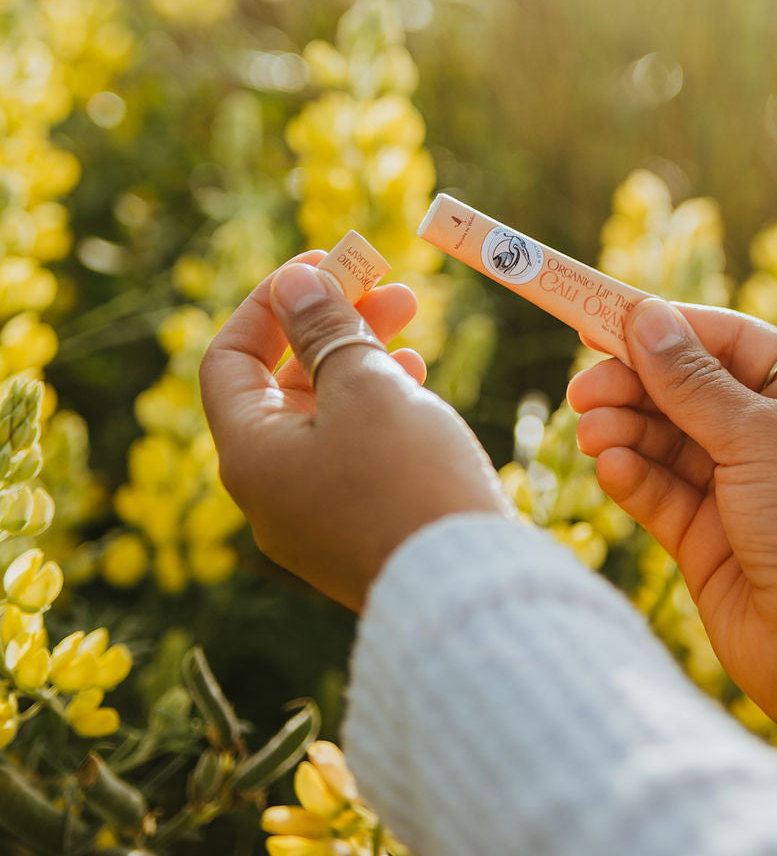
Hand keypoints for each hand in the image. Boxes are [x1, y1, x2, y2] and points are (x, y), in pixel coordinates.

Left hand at [199, 254, 510, 609]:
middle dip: (331, 322)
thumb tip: (294, 283)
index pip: (229, 359)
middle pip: (282, 382)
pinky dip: (377, 404)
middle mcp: (270, 488)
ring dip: (360, 355)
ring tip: (411, 318)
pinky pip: (352, 449)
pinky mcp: (357, 527)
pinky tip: (417, 376)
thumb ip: (325, 329)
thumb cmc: (410, 481)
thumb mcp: (365, 386)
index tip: (323, 264)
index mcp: (250, 454)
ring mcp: (313, 513)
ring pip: (324, 412)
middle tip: (385, 281)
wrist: (469, 590)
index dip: (270, 303)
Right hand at [569, 299, 776, 750]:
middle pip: (690, 393)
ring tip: (591, 432)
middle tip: (583, 389)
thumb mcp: (760, 436)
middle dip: (635, 386)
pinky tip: (611, 468)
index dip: (670, 331)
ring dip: (626, 431)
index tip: (607, 323)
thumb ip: (692, 382)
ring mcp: (743, 494)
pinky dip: (633, 478)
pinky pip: (661, 496)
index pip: (732, 345)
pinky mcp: (710, 544)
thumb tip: (646, 317)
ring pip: (667, 445)